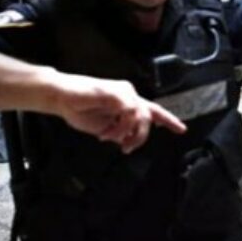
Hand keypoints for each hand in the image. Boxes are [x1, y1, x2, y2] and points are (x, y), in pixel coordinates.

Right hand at [49, 72, 186, 153]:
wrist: (60, 98)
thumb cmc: (78, 110)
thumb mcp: (104, 128)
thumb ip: (119, 133)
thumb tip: (128, 141)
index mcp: (128, 103)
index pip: (153, 111)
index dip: (169, 120)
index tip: (181, 129)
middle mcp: (129, 95)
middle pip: (150, 116)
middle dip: (141, 136)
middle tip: (127, 148)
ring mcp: (124, 92)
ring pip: (141, 116)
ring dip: (126, 133)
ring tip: (108, 138)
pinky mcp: (116, 92)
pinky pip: (130, 112)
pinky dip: (120, 127)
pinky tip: (106, 133)